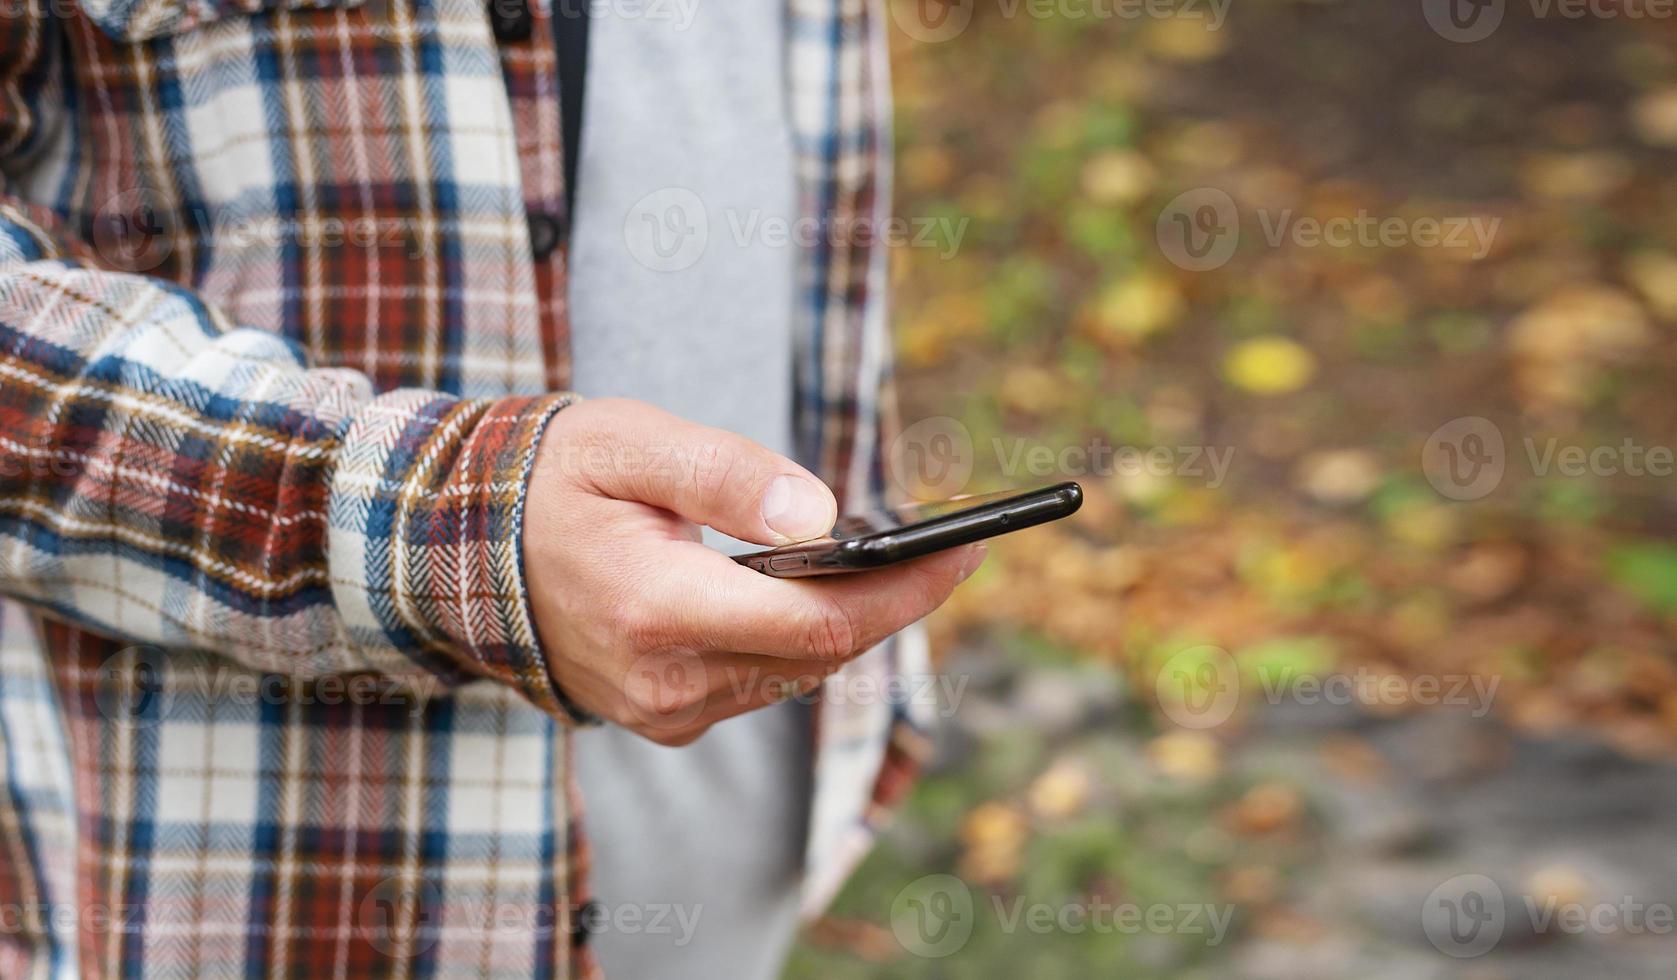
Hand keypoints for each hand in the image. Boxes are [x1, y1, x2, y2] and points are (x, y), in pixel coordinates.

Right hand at [522, 398, 984, 744]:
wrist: (457, 549)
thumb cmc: (547, 479)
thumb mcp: (627, 443)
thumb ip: (725, 474)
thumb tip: (824, 514)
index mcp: (654, 607)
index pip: (817, 620)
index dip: (903, 591)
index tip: (963, 550)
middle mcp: (662, 679)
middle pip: (820, 654)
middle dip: (894, 603)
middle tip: (950, 549)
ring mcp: (661, 710)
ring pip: (796, 674)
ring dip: (851, 622)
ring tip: (900, 563)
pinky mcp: (663, 717)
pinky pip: (761, 684)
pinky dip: (801, 641)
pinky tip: (822, 593)